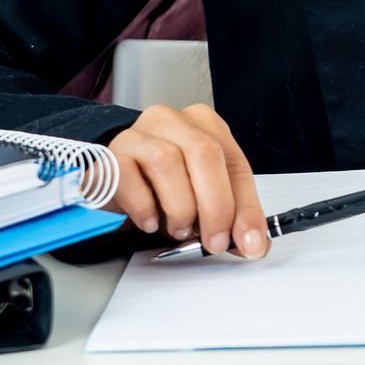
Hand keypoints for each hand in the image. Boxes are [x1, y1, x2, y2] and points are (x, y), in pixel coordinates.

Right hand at [106, 103, 268, 257]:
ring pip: (167, 161)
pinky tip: (149, 220)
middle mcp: (172, 121)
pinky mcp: (111, 154)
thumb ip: (230, 216)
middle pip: (204, 153)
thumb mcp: (203, 197)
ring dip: (179, 207)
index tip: (249, 242)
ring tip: (178, 227)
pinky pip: (128, 177)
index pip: (234, 162)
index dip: (245, 206)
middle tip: (214, 241)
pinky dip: (144, 207)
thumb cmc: (164, 185)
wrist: (116, 179)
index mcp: (205, 125)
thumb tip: (253, 243)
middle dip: (215, 206)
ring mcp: (138, 133)